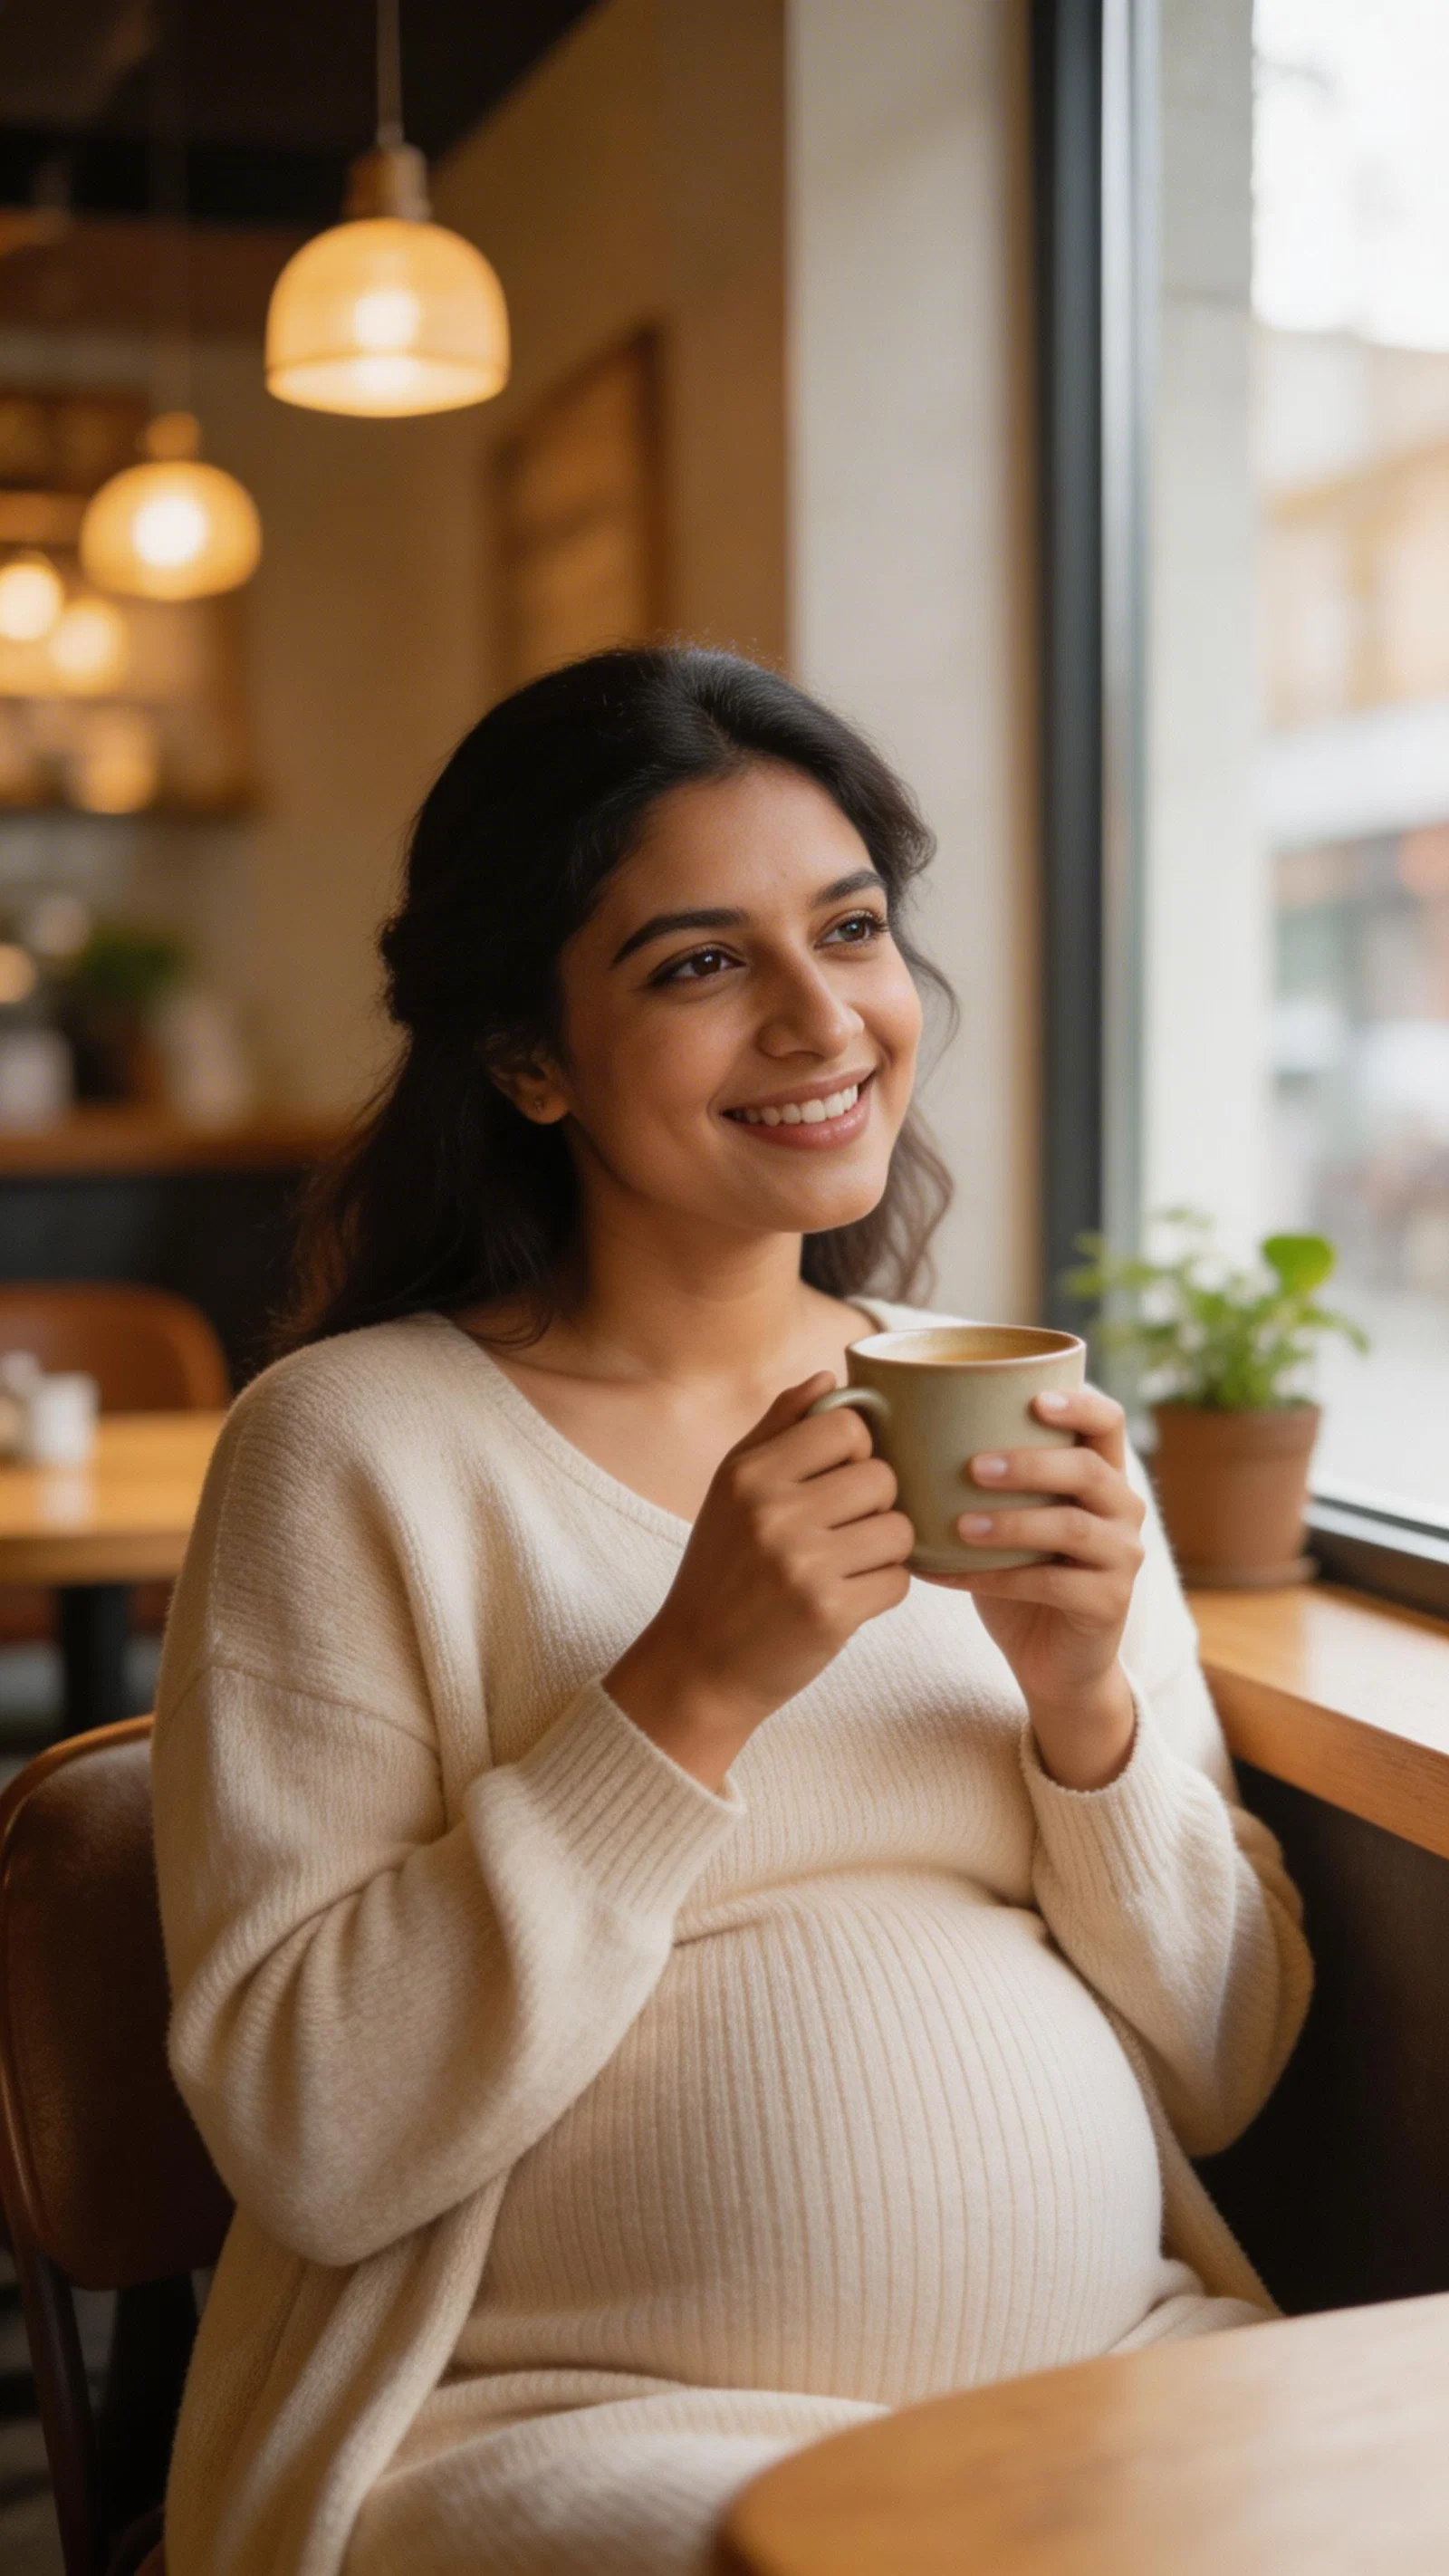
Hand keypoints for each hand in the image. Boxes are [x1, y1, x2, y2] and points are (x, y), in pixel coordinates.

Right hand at [607, 1374, 913, 1789]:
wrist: (699, 1666)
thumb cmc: (721, 1569)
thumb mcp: (731, 1489)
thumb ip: (780, 1427)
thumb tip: (830, 1375)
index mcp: (750, 1474)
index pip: (848, 1426)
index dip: (858, 1451)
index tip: (839, 1479)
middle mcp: (774, 1513)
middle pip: (883, 1477)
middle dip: (875, 1503)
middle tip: (844, 1529)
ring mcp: (803, 1565)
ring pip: (899, 1529)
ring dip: (885, 1549)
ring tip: (848, 1563)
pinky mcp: (830, 1615)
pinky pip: (898, 1582)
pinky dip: (883, 1591)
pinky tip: (847, 1598)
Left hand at [923, 1385, 1144, 1789]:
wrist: (1052, 1661)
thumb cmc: (1018, 1571)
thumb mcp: (1005, 1514)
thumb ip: (981, 1474)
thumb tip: (894, 1427)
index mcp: (1101, 1474)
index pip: (1108, 1421)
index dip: (1079, 1403)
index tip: (1033, 1398)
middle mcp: (1122, 1509)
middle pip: (1088, 1469)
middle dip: (1030, 1463)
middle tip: (974, 1466)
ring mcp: (1122, 1557)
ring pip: (1072, 1527)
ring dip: (1013, 1522)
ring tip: (961, 1525)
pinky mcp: (1108, 1604)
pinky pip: (1050, 1585)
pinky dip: (992, 1578)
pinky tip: (943, 1574)